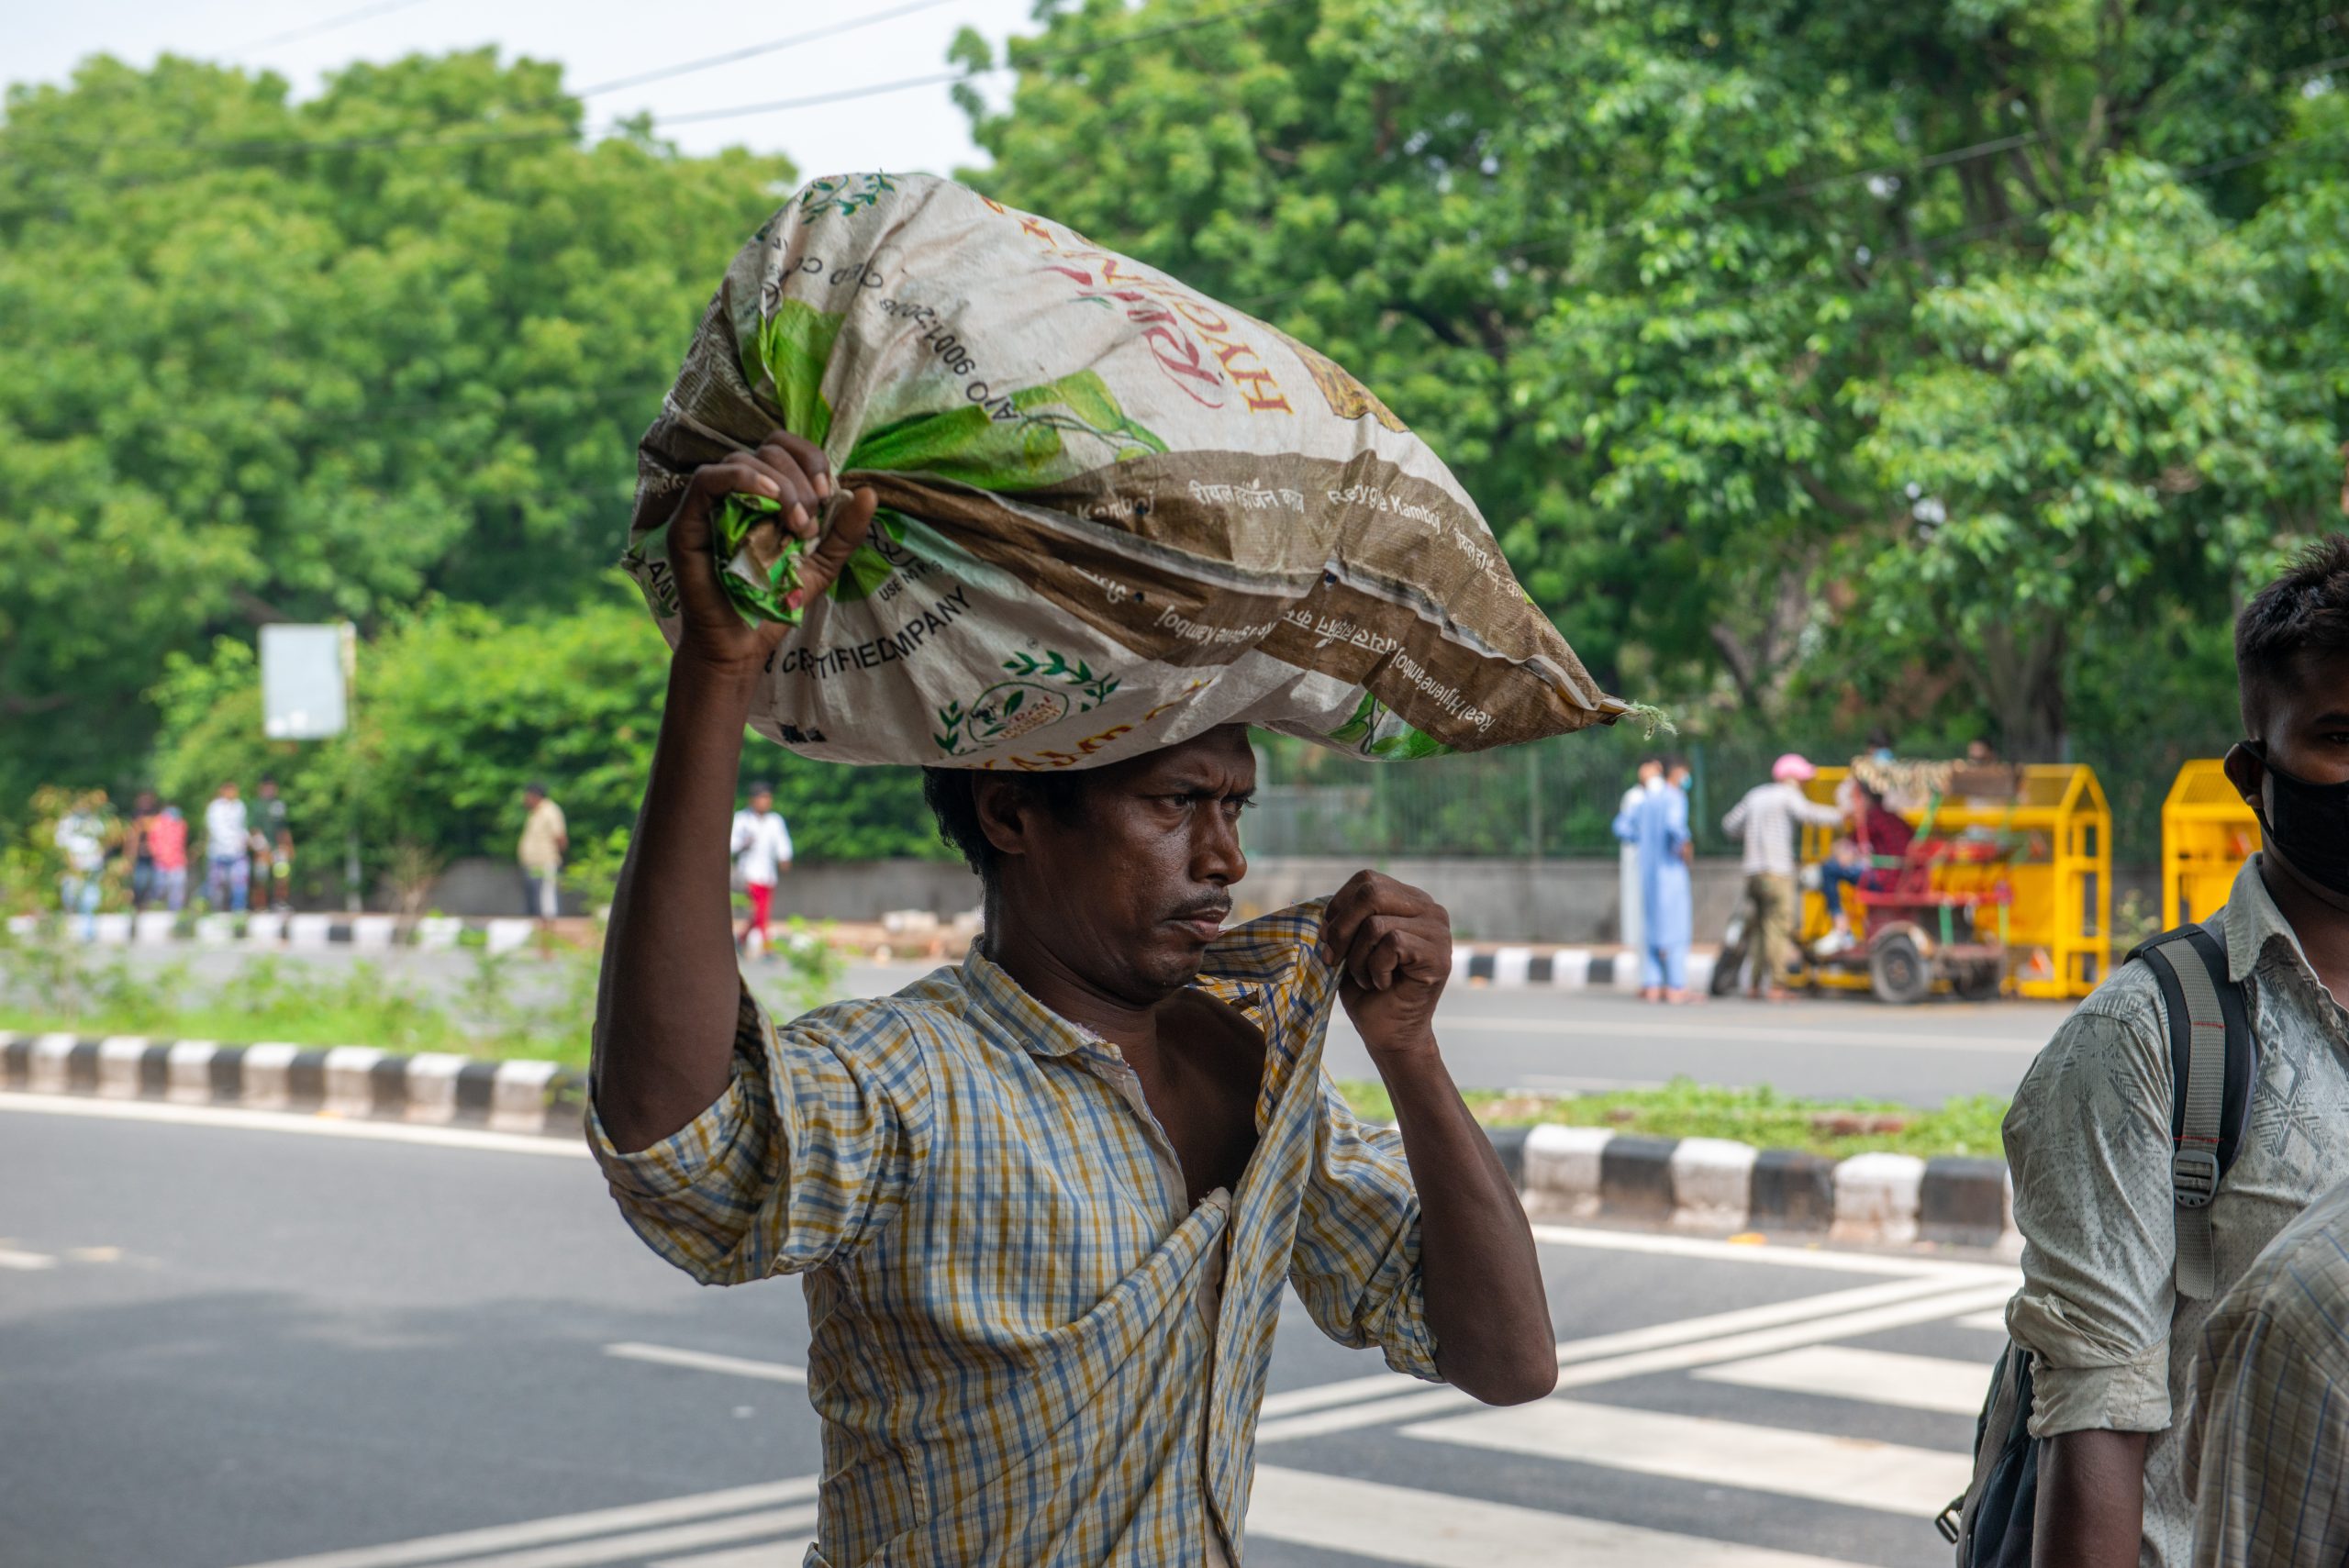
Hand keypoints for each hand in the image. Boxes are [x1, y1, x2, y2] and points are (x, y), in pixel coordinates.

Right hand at [667, 429, 877, 677]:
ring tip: (795, 523)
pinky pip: (707, 478)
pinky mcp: (686, 520)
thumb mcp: (822, 563)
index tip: (827, 493)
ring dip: (779, 485)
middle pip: (767, 450)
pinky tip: (769, 497)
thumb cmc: (776, 600)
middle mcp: (735, 490)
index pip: (784, 446)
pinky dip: (742, 478)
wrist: (743, 643)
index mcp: (766, 491)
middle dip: (799, 481)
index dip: (811, 458)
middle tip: (808, 524)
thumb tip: (870, 493)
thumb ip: (845, 531)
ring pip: (742, 459)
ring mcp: (707, 503)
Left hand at [1321, 870, 1451, 1061]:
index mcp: (1408, 899)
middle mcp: (1429, 909)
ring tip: (1366, 978)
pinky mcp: (1438, 954)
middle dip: (1342, 929)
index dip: (1338, 907)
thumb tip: (1301, 905)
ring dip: (1358, 958)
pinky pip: (1391, 944)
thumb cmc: (1365, 988)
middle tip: (1335, 959)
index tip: (1327, 939)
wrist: (1387, 1033)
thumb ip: (1337, 919)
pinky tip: (1382, 984)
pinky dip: (1374, 969)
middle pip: (1371, 893)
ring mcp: (1438, 931)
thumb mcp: (1345, 945)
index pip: (1367, 879)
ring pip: (1375, 923)